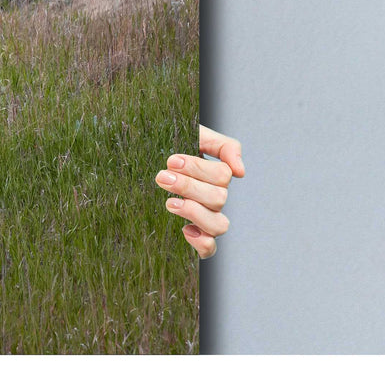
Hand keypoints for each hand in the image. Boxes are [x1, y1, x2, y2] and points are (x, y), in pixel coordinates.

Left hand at [158, 125, 243, 258]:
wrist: (143, 157)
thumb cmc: (169, 145)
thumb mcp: (196, 135)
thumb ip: (224, 146)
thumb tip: (240, 172)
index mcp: (216, 174)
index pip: (222, 175)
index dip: (198, 169)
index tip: (171, 160)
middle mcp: (214, 197)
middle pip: (219, 199)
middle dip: (188, 186)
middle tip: (162, 177)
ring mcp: (205, 217)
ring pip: (219, 225)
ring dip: (195, 213)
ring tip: (170, 203)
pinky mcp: (194, 234)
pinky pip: (210, 249)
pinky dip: (202, 243)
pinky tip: (185, 230)